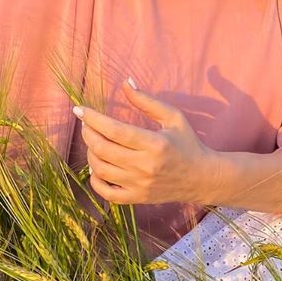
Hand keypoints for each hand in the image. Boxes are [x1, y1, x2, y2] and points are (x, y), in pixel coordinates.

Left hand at [74, 78, 214, 205]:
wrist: (202, 178)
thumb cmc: (187, 143)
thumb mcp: (173, 117)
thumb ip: (147, 101)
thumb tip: (126, 82)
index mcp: (154, 143)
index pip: (115, 130)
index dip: (93, 118)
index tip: (79, 109)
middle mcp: (145, 166)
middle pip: (103, 148)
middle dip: (88, 133)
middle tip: (86, 124)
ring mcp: (139, 184)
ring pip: (100, 169)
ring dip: (90, 152)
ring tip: (94, 142)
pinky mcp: (137, 198)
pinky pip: (106, 193)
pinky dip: (95, 179)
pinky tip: (98, 167)